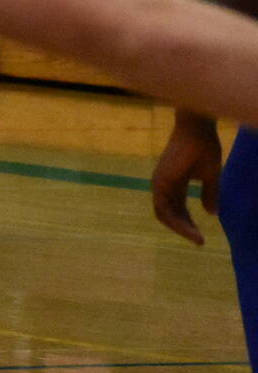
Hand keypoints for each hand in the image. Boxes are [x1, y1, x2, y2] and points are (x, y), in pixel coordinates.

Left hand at [150, 115, 223, 244]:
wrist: (198, 130)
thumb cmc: (204, 148)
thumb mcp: (210, 176)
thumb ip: (210, 195)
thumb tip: (212, 214)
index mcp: (173, 184)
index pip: (177, 210)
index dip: (187, 224)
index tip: (201, 237)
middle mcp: (163, 185)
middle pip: (168, 215)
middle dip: (183, 229)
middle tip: (199, 241)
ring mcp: (159, 183)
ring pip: (164, 214)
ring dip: (180, 228)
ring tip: (197, 239)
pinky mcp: (160, 181)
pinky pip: (163, 208)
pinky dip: (175, 221)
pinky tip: (190, 229)